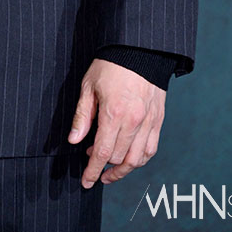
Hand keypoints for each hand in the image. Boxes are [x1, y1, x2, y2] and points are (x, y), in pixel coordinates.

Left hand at [68, 58, 164, 186]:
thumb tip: (74, 140)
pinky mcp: (158, 120)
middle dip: (104, 167)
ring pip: (137, 159)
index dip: (93, 171)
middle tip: (92, 161)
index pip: (103, 153)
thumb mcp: (89, 86)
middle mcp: (134, 121)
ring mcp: (148, 122)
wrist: (140, 50)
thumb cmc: (111, 64)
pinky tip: (130, 158)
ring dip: (123, 170)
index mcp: (114, 113)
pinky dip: (140, 159)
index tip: (86, 181)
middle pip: (119, 158)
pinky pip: (151, 149)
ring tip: (111, 170)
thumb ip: (82, 116)